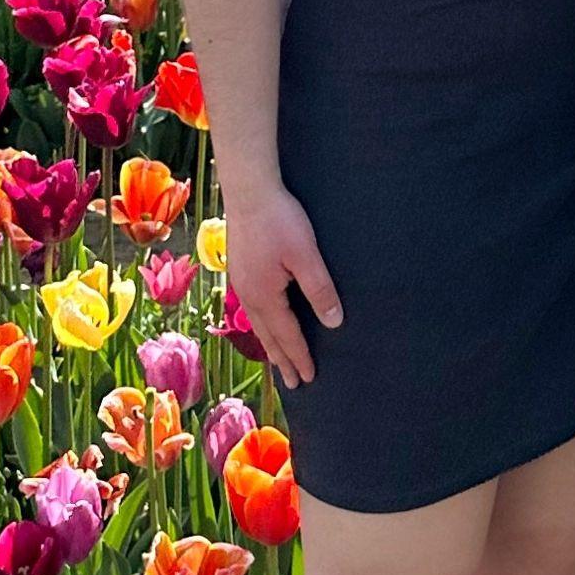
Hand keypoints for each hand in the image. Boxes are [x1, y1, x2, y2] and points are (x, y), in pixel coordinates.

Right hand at [224, 184, 342, 390]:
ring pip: (258, 324)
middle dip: (283, 360)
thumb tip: (334, 322)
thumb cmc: (279, 220)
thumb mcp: (306, 256)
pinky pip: (253, 309)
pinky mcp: (240, 269)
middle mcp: (248, 295)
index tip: (310, 379)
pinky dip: (263, 325)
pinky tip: (266, 321)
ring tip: (279, 362)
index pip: (287, 336)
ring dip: (271, 345)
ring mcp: (241, 282)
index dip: (300, 357)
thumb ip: (320, 290)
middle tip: (294, 383)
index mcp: (265, 296)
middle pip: (268, 337)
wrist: (249, 190)